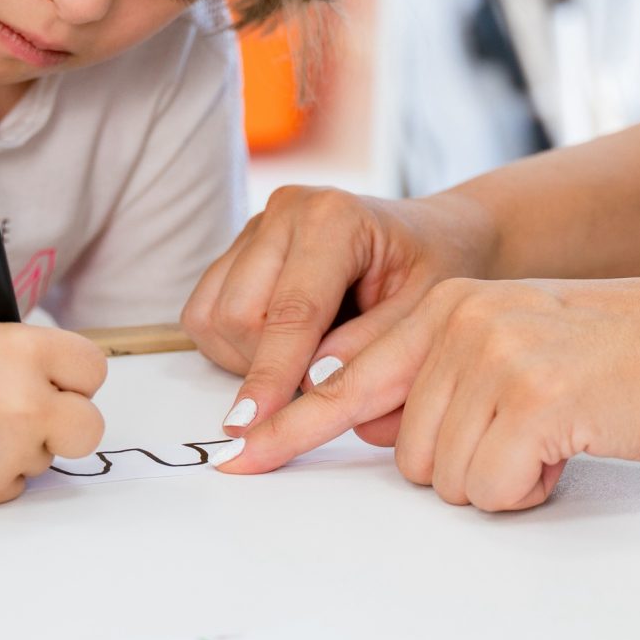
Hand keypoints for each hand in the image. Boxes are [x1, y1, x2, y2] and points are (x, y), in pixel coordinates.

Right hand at [0, 307, 107, 506]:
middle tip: (40, 417)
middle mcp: (27, 402)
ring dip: (23, 447)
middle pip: (89, 427)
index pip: (93, 370)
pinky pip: (14, 483)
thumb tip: (66, 366)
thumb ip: (29, 344)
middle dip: (69, 423)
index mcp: (27, 352)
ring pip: (47, 457)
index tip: (59, 383)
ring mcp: (9, 450)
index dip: (75, 378)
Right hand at [182, 186, 497, 439]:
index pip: (292, 313)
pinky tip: (283, 344)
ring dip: (248, 359)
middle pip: (239, 316)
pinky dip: (234, 346)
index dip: (273, 376)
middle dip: (268, 368)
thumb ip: (372, 349)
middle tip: (321, 380)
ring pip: (213, 318)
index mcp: (335, 217)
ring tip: (307, 356)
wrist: (431, 237)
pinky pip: (205, 314)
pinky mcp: (237, 247)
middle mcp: (285, 210)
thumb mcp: (427, 312)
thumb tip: (313, 386)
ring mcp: (256, 225)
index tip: (254, 428)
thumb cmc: (433, 270)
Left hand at [220, 277, 639, 510]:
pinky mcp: (531, 399)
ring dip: (499, 478)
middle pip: (403, 452)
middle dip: (463, 465)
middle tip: (526, 433)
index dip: (289, 425)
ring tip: (552, 433)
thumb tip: (363, 423)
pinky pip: (490, 488)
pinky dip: (528, 489)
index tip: (239, 456)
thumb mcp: (507, 342)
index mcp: (442, 306)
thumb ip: (433, 372)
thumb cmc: (607, 357)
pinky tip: (566, 446)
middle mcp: (458, 322)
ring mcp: (493, 356)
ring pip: (444, 477)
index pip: (345, 374)